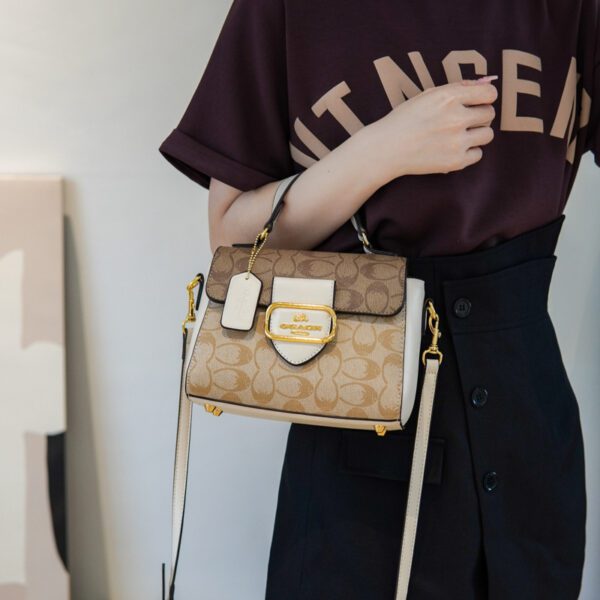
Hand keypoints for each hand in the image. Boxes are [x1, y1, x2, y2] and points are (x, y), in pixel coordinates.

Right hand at [367, 76, 497, 180]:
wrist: (386, 149)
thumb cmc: (405, 120)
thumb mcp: (427, 96)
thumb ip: (457, 88)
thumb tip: (483, 84)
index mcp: (449, 97)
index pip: (489, 93)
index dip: (485, 97)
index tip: (477, 102)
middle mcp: (456, 118)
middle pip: (489, 114)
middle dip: (480, 116)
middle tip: (464, 121)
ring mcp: (457, 142)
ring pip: (487, 135)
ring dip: (477, 134)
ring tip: (460, 135)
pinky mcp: (455, 161)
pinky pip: (478, 154)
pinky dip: (469, 152)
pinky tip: (455, 149)